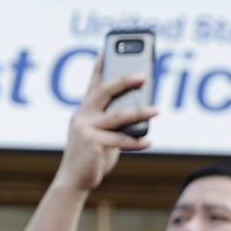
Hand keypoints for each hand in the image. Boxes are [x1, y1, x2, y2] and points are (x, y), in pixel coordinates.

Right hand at [53, 58, 156, 194]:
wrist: (73, 181)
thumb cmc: (91, 158)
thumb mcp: (102, 136)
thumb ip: (115, 123)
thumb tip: (142, 112)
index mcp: (84, 111)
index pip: (93, 83)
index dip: (99, 65)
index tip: (106, 49)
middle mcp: (82, 115)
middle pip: (105, 91)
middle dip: (124, 80)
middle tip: (143, 75)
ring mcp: (85, 128)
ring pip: (117, 116)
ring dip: (139, 112)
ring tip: (157, 109)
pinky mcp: (92, 143)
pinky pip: (120, 140)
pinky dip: (136, 141)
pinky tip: (149, 140)